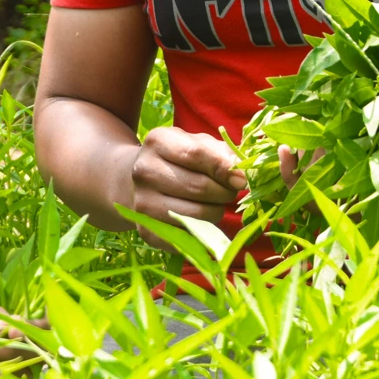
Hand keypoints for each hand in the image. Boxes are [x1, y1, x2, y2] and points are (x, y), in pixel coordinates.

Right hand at [119, 127, 246, 250]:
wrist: (137, 182)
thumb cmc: (177, 159)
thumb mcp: (196, 144)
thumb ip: (221, 154)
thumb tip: (241, 173)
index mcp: (157, 141)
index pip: (195, 154)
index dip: (224, 168)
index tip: (242, 178)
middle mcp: (144, 171)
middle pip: (199, 187)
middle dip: (224, 192)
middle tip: (229, 191)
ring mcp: (142, 203)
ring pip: (197, 215)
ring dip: (216, 211)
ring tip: (213, 203)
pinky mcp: (146, 232)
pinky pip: (188, 236)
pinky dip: (202, 231)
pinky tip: (199, 220)